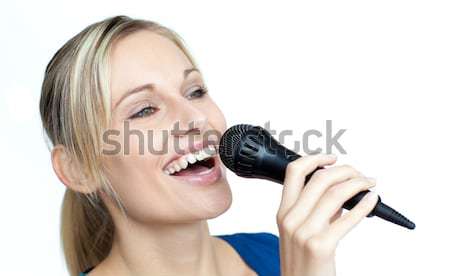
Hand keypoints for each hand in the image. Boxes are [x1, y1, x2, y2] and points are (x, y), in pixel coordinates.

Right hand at [276, 154, 378, 275]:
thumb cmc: (302, 263)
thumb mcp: (299, 233)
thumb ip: (316, 211)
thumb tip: (339, 193)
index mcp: (284, 213)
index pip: (294, 172)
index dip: (314, 159)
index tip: (331, 158)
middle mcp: (291, 219)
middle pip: (319, 179)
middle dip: (345, 170)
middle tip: (359, 174)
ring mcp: (304, 232)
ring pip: (334, 194)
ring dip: (358, 184)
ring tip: (368, 185)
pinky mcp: (320, 246)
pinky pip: (347, 218)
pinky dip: (364, 205)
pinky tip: (371, 200)